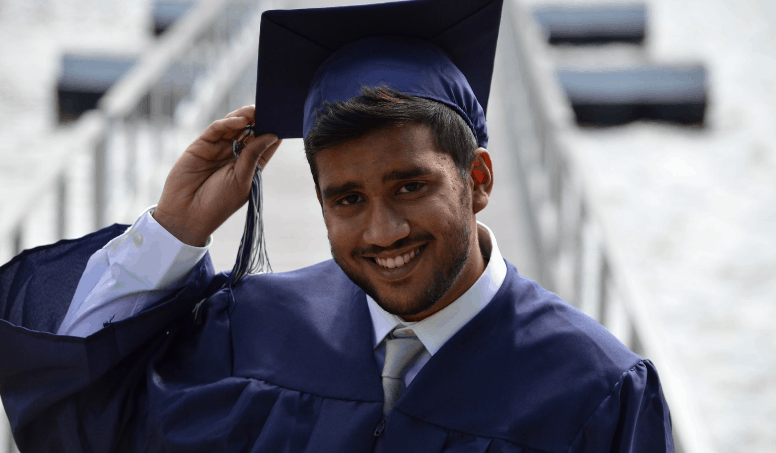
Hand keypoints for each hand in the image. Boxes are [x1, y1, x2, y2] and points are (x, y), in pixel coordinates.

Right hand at [153, 106, 281, 245]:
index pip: (265, 144)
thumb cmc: (218, 203)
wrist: (187, 214)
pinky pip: (216, 129)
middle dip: (260, 119)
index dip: (274, 131)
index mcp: (250, 166)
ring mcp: (218, 148)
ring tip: (255, 110)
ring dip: (245, 117)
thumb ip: (254, 156)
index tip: (284, 118)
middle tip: (269, 107)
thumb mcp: (242, 180)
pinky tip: (238, 121)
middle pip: (250, 131)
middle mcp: (235, 155)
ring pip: (234, 126)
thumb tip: (272, 135)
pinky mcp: (202, 145)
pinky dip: (227, 123)